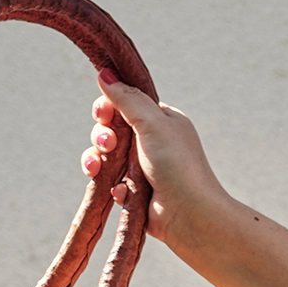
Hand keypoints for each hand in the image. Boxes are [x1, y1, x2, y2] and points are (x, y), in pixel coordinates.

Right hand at [92, 80, 234, 253]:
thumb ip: (127, 98)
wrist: (190, 214)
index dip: (108, 109)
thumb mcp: (153, 123)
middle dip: (101, 137)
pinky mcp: (135, 193)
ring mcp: (143, 169)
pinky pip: (111, 184)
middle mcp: (152, 143)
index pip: (124, 105)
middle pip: (109, 131)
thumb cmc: (177, 165)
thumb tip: (104, 72)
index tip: (103, 114)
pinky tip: (123, 193)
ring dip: (97, 161)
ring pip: (105, 158)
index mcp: (161, 121)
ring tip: (98, 169)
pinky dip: (114, 188)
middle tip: (108, 144)